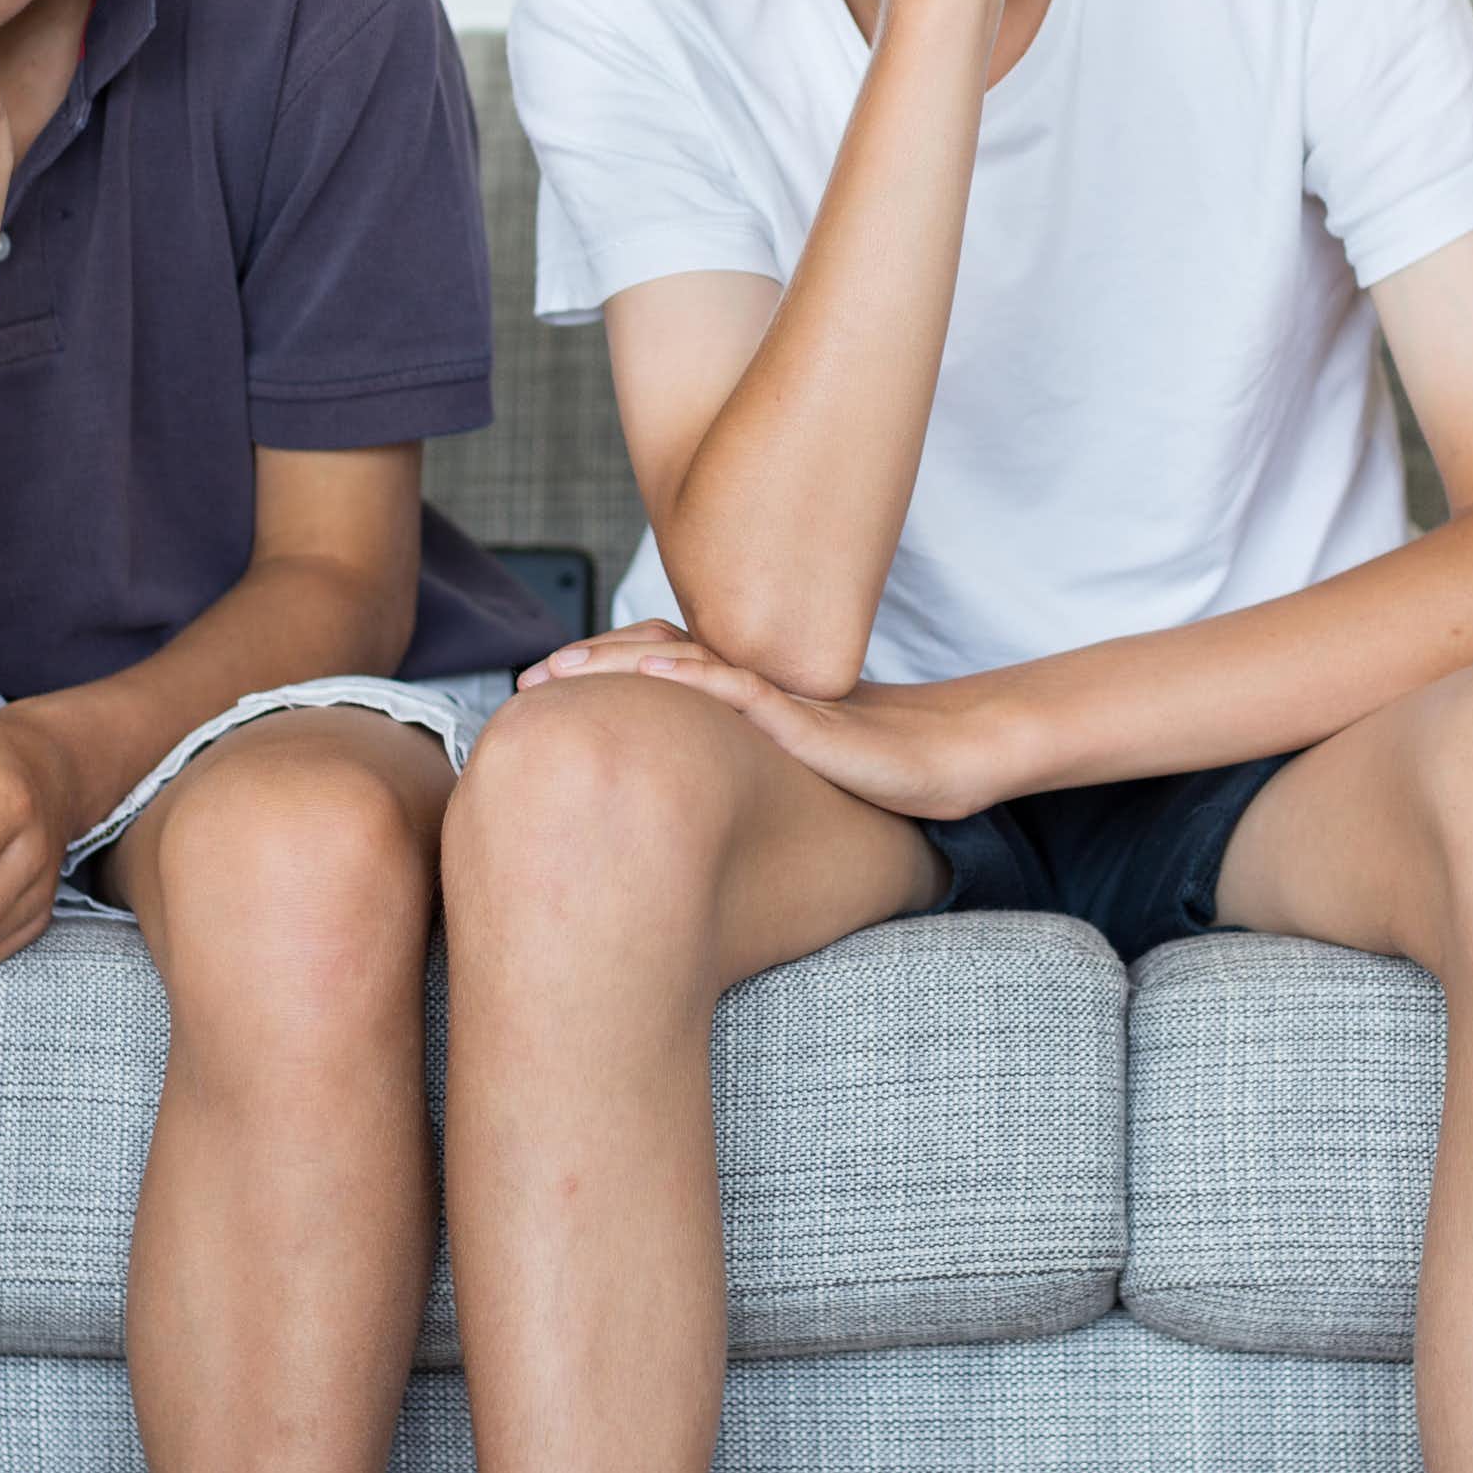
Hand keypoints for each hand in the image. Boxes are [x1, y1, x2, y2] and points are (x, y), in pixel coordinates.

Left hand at [522, 620, 1014, 819]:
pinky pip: (740, 688)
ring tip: (561, 669)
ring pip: (684, 664)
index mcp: (740, 698)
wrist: (948, 762)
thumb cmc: (872, 774)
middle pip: (653, 658)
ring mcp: (776, 694)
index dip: (595, 672)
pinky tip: (648, 674)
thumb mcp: (781, 777)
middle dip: (585, 665)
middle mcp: (750, 686)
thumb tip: (669, 813)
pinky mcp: (804, 714)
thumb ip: (731, 774)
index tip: (537, 689)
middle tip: (523, 682)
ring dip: (617, 663)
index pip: (654, 668)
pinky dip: (690, 676)